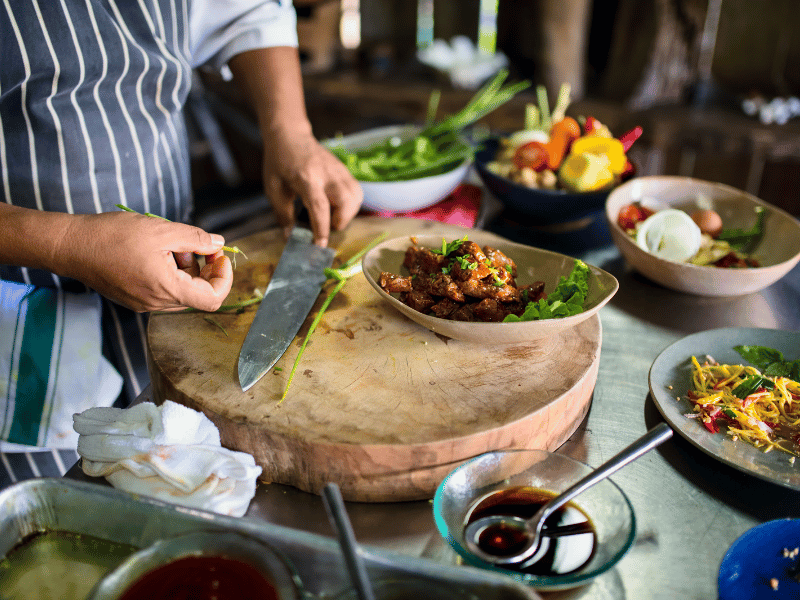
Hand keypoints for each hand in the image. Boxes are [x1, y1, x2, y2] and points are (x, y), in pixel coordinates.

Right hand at [58, 211, 232, 311]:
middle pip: (198, 294)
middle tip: (196, 244)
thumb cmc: (113, 236)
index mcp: (167, 289)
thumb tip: (219, 244)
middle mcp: (157, 303)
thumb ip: (195, 239)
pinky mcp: (134, 299)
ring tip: (171, 246)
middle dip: (205, 269)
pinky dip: (170, 273)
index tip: (219, 256)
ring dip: (186, 270)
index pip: (213, 299)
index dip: (224, 278)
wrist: (71, 246)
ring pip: (181, 291)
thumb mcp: (161, 230)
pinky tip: (156, 253)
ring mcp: (144, 304)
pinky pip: (164, 290)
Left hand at [262, 127, 362, 246]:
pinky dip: (351, 204)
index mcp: (306, 178)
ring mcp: (340, 171)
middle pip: (346, 201)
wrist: (290, 136)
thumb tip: (291, 237)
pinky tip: (337, 206)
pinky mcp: (345, 171)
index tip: (319, 245)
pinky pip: (357, 192)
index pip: (319, 206)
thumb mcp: (274, 189)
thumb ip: (283, 214)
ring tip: (333, 215)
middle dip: (340, 220)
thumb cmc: (279, 163)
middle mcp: (327, 174)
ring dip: (348, 213)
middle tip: (327, 224)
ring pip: (356, 197)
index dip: (321, 229)